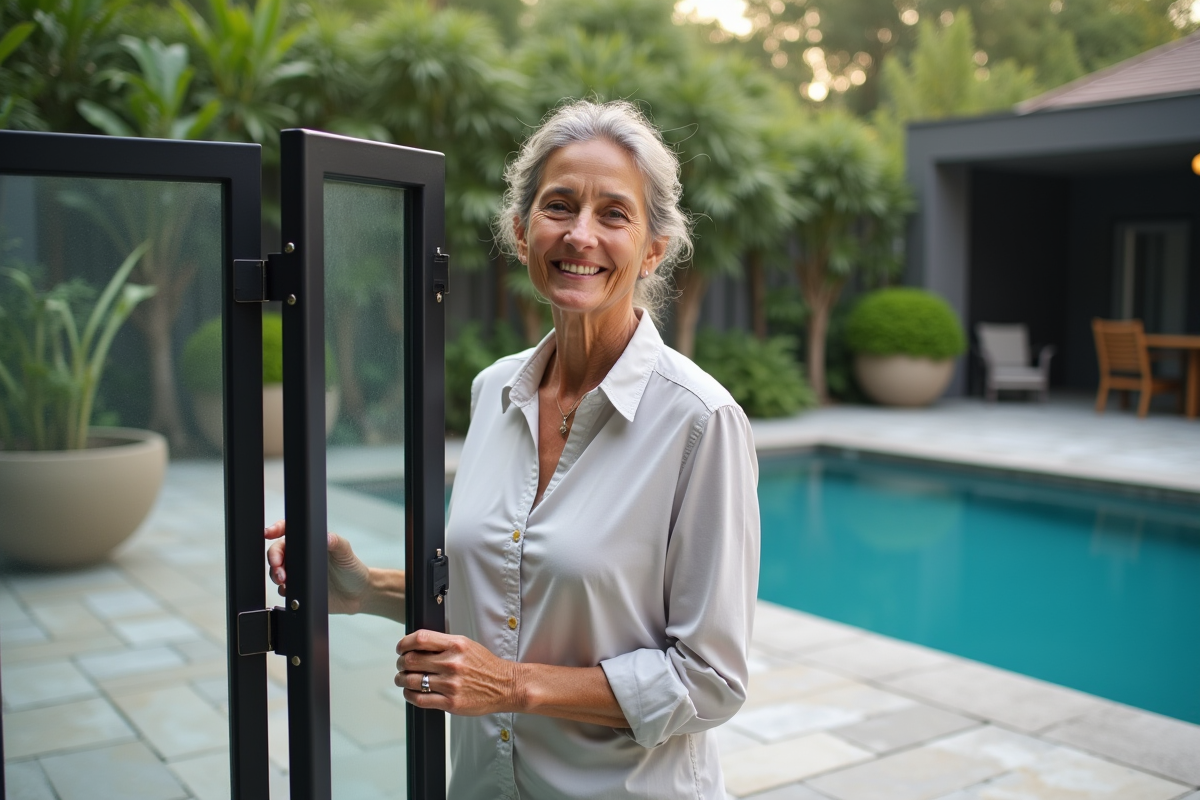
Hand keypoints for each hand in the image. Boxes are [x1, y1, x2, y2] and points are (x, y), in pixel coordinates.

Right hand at [264, 520, 373, 614]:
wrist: (357, 594)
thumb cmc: (352, 569)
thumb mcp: (345, 553)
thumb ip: (337, 542)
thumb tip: (327, 537)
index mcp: (310, 543)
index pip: (288, 532)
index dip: (276, 529)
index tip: (269, 533)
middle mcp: (300, 558)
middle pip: (277, 552)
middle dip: (274, 558)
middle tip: (279, 567)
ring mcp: (297, 574)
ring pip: (276, 571)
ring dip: (276, 574)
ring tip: (284, 580)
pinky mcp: (297, 591)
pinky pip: (283, 590)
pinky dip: (283, 590)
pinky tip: (290, 592)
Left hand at [395, 629, 519, 715]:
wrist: (506, 686)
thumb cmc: (485, 665)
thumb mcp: (466, 645)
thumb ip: (443, 644)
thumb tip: (415, 645)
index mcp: (456, 645)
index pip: (420, 639)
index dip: (404, 643)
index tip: (400, 648)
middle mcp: (452, 663)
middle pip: (411, 660)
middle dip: (400, 663)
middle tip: (401, 665)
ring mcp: (451, 684)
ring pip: (411, 681)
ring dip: (401, 680)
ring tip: (402, 679)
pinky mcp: (451, 703)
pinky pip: (420, 699)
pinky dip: (409, 695)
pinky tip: (410, 692)